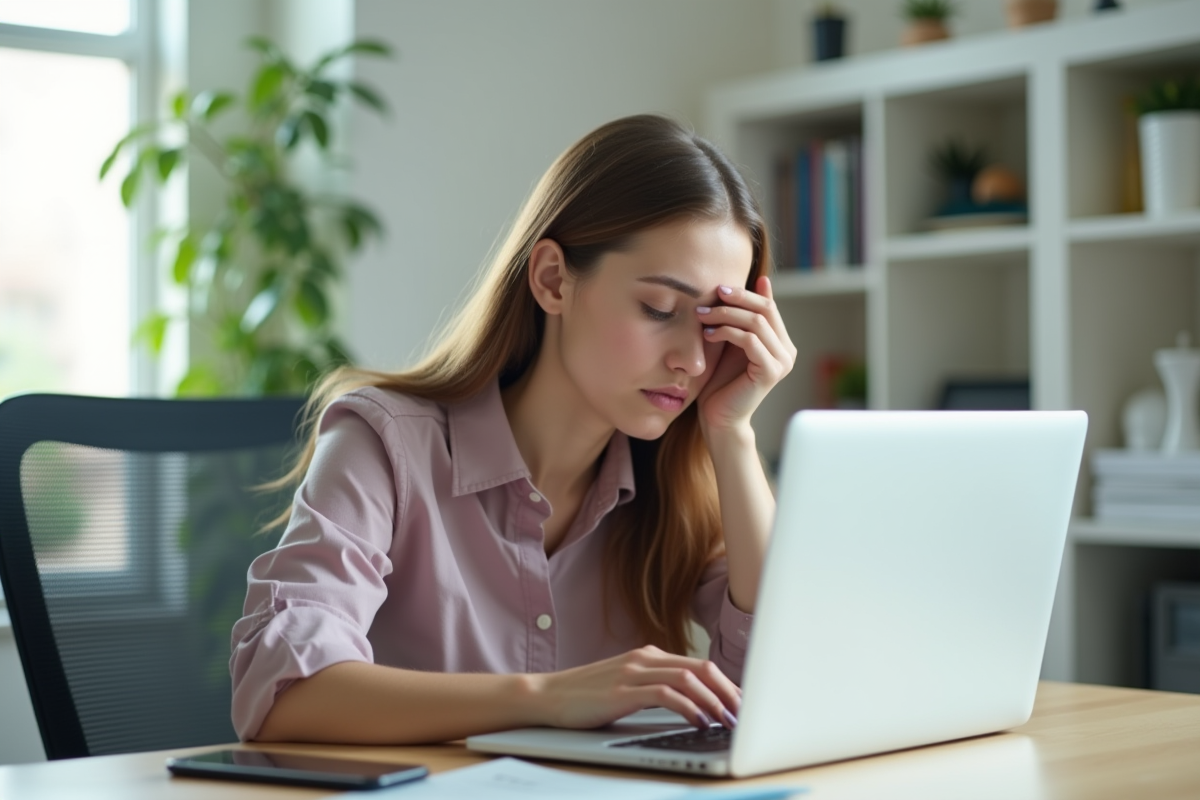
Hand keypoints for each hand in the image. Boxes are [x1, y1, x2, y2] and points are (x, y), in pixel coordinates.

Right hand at [530, 646, 741, 729]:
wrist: (547, 696)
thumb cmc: (586, 697)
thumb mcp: (627, 687)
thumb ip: (655, 688)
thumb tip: (692, 707)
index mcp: (650, 655)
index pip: (700, 665)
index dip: (726, 685)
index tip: (743, 704)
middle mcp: (645, 658)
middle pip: (702, 668)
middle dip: (729, 692)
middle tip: (746, 714)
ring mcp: (634, 672)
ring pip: (689, 679)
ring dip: (715, 701)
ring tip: (729, 721)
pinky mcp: (623, 690)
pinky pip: (666, 694)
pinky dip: (689, 707)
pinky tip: (699, 721)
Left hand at [696, 275, 795, 433]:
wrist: (719, 416)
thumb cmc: (721, 380)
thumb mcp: (731, 341)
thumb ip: (741, 319)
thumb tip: (755, 282)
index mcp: (781, 342)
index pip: (768, 305)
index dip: (745, 293)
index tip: (719, 288)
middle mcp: (787, 351)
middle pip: (766, 310)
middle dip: (737, 299)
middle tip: (712, 294)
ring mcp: (782, 362)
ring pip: (757, 323)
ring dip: (726, 315)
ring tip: (703, 316)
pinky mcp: (771, 372)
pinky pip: (750, 341)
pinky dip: (727, 332)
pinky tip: (708, 334)